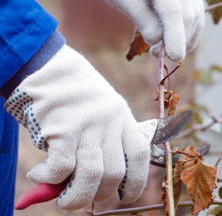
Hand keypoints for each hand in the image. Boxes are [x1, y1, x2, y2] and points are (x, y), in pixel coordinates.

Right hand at [5, 44, 156, 209]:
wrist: (49, 65)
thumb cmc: (74, 92)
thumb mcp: (97, 111)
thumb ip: (97, 143)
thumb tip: (90, 183)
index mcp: (121, 115)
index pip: (139, 155)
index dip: (136, 183)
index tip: (124, 197)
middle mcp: (109, 120)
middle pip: (114, 172)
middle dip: (99, 195)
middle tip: (81, 197)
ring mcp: (87, 123)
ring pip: (91, 175)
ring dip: (76, 197)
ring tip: (63, 199)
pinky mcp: (62, 127)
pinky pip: (62, 167)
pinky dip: (50, 179)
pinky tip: (40, 175)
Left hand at [100, 0, 204, 60]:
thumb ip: (140, 15)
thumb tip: (157, 39)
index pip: (172, 11)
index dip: (174, 36)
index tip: (173, 57)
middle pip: (187, 15)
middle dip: (177, 41)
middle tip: (155, 53)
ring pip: (195, 15)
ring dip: (185, 38)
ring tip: (167, 51)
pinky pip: (196, 12)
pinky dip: (189, 31)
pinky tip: (179, 42)